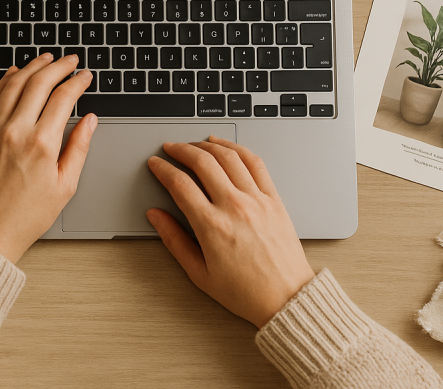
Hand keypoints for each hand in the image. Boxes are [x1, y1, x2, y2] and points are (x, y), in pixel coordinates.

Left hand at [0, 53, 96, 262]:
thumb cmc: (26, 216)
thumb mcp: (65, 186)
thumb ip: (79, 148)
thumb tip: (89, 121)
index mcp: (41, 144)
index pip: (63, 98)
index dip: (77, 83)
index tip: (85, 77)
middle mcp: (16, 132)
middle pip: (39, 83)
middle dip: (58, 66)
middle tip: (70, 61)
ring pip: (14, 85)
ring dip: (32, 67)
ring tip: (45, 59)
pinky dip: (5, 81)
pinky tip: (15, 73)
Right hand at [146, 136, 313, 328]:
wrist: (286, 298)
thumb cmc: (246, 292)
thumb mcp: (199, 273)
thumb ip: (174, 240)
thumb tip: (155, 217)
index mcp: (212, 226)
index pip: (179, 184)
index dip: (162, 169)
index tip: (155, 164)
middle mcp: (234, 207)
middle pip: (202, 162)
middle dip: (181, 150)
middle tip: (170, 148)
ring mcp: (257, 200)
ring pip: (228, 156)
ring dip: (207, 145)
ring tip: (195, 144)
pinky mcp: (274, 199)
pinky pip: (255, 163)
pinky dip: (238, 148)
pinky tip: (226, 147)